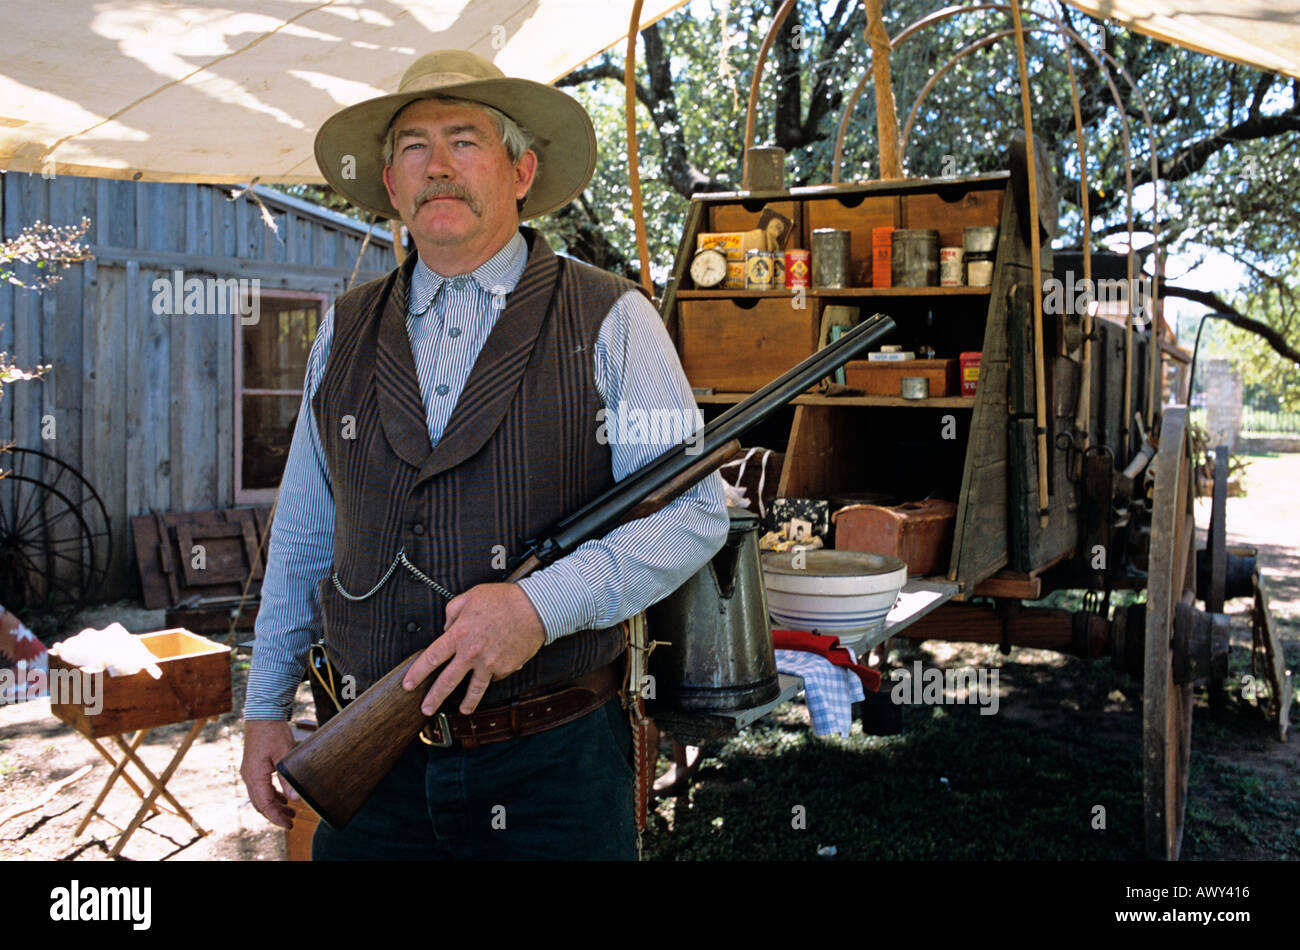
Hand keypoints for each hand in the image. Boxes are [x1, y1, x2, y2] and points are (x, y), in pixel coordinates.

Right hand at [240, 719, 300, 829]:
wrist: (263, 715)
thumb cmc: (273, 732)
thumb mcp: (284, 755)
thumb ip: (288, 779)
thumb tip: (295, 799)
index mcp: (255, 776)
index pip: (264, 804)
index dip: (276, 817)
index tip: (288, 825)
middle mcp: (249, 776)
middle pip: (260, 804)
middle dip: (275, 814)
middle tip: (291, 822)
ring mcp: (250, 772)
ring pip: (260, 796)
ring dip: (274, 805)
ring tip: (290, 812)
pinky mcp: (254, 767)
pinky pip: (261, 787)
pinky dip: (271, 794)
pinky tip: (283, 797)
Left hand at [401, 582, 545, 715]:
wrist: (535, 608)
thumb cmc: (503, 599)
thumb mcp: (471, 596)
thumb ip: (452, 612)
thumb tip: (446, 627)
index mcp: (458, 634)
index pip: (431, 658)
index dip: (417, 673)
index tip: (409, 684)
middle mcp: (471, 653)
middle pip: (447, 682)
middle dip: (434, 698)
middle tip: (426, 709)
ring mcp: (489, 664)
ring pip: (474, 690)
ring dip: (467, 703)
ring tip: (462, 710)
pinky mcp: (505, 668)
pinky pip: (495, 675)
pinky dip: (493, 674)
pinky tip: (496, 668)